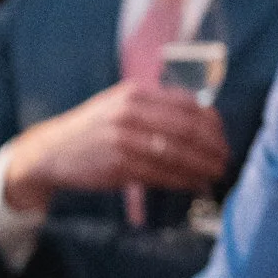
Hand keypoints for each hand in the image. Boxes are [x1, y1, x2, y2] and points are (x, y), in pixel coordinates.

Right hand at [4, 83, 229, 211]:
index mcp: (135, 93)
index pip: (187, 104)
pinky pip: (160, 174)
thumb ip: (157, 108)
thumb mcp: (121, 105)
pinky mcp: (117, 165)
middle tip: (225, 158)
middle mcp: (129, 112)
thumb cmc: (94, 129)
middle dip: (212, 146)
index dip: (211, 123)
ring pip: (175, 154)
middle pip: (186, 129)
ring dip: (201, 166)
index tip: (223, 136)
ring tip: (216, 173)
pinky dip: (182, 180)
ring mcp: (122, 139)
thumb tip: (202, 122)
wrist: (51, 150)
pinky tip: (194, 183)